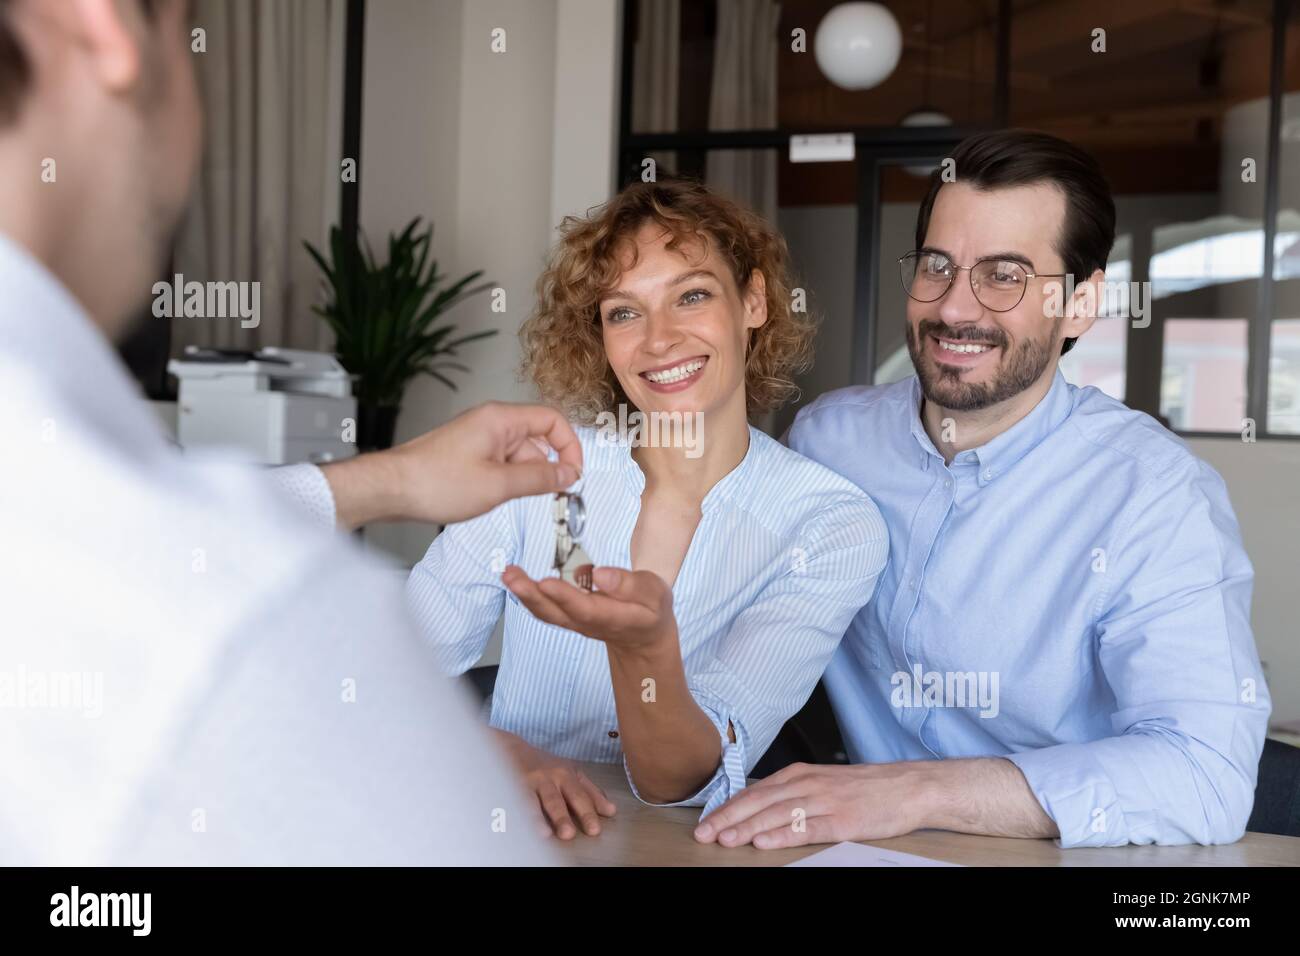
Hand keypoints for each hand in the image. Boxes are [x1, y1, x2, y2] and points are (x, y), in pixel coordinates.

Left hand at [322, 401, 582, 528]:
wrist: (390, 488)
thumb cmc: (435, 482)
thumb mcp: (498, 485)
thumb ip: (539, 478)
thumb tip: (569, 474)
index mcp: (501, 419)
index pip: (552, 420)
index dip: (570, 446)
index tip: (573, 474)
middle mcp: (491, 422)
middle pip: (538, 438)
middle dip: (548, 467)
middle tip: (553, 496)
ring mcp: (479, 438)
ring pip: (519, 454)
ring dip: (526, 477)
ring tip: (513, 500)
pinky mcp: (468, 454)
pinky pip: (501, 463)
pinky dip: (508, 480)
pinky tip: (497, 499)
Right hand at [494, 731, 616, 839]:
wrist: (512, 748)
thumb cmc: (547, 766)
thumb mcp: (572, 773)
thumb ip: (591, 792)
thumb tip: (611, 811)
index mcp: (567, 775)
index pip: (580, 796)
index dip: (588, 813)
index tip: (595, 830)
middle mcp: (548, 778)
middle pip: (556, 800)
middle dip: (563, 817)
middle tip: (569, 834)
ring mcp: (527, 782)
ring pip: (533, 801)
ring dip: (538, 818)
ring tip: (544, 834)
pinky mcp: (509, 786)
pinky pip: (511, 801)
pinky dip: (514, 813)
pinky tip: (516, 825)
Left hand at [500, 565, 675, 652]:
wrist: (643, 636)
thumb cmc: (650, 610)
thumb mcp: (654, 594)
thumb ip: (630, 585)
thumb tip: (601, 574)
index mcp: (614, 617)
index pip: (586, 609)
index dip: (565, 597)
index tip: (547, 582)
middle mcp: (589, 624)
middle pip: (557, 613)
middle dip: (532, 595)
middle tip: (513, 576)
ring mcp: (575, 623)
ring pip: (546, 612)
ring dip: (524, 594)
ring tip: (508, 573)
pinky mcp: (567, 618)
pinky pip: (544, 609)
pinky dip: (527, 594)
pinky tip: (514, 577)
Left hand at [692, 761, 932, 849]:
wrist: (907, 786)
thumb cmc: (864, 787)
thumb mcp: (821, 781)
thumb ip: (791, 792)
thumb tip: (756, 807)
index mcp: (799, 774)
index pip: (753, 792)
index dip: (726, 808)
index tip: (705, 822)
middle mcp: (807, 784)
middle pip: (758, 802)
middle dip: (728, 818)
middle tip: (704, 833)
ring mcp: (824, 801)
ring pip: (777, 814)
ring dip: (747, 827)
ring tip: (725, 839)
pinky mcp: (842, 821)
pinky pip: (807, 828)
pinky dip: (782, 834)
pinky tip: (764, 841)